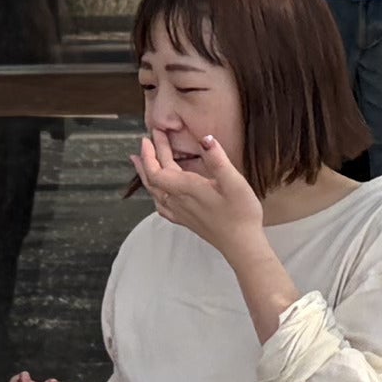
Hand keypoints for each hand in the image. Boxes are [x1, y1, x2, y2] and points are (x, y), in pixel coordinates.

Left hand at [135, 116, 269, 252]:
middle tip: (148, 140)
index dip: (150, 154)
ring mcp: (180, 212)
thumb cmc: (240, 213)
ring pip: (154, 192)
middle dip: (149, 157)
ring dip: (146, 174)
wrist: (241, 245)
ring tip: (139, 162)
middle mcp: (178, 201)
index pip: (156, 170)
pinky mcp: (186, 220)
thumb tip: (205, 139)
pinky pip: (162, 206)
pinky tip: (156, 194)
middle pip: (154, 178)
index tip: (150, 137)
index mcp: (186, 189)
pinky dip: (154, 194)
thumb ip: (218, 159)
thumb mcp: (233, 182)